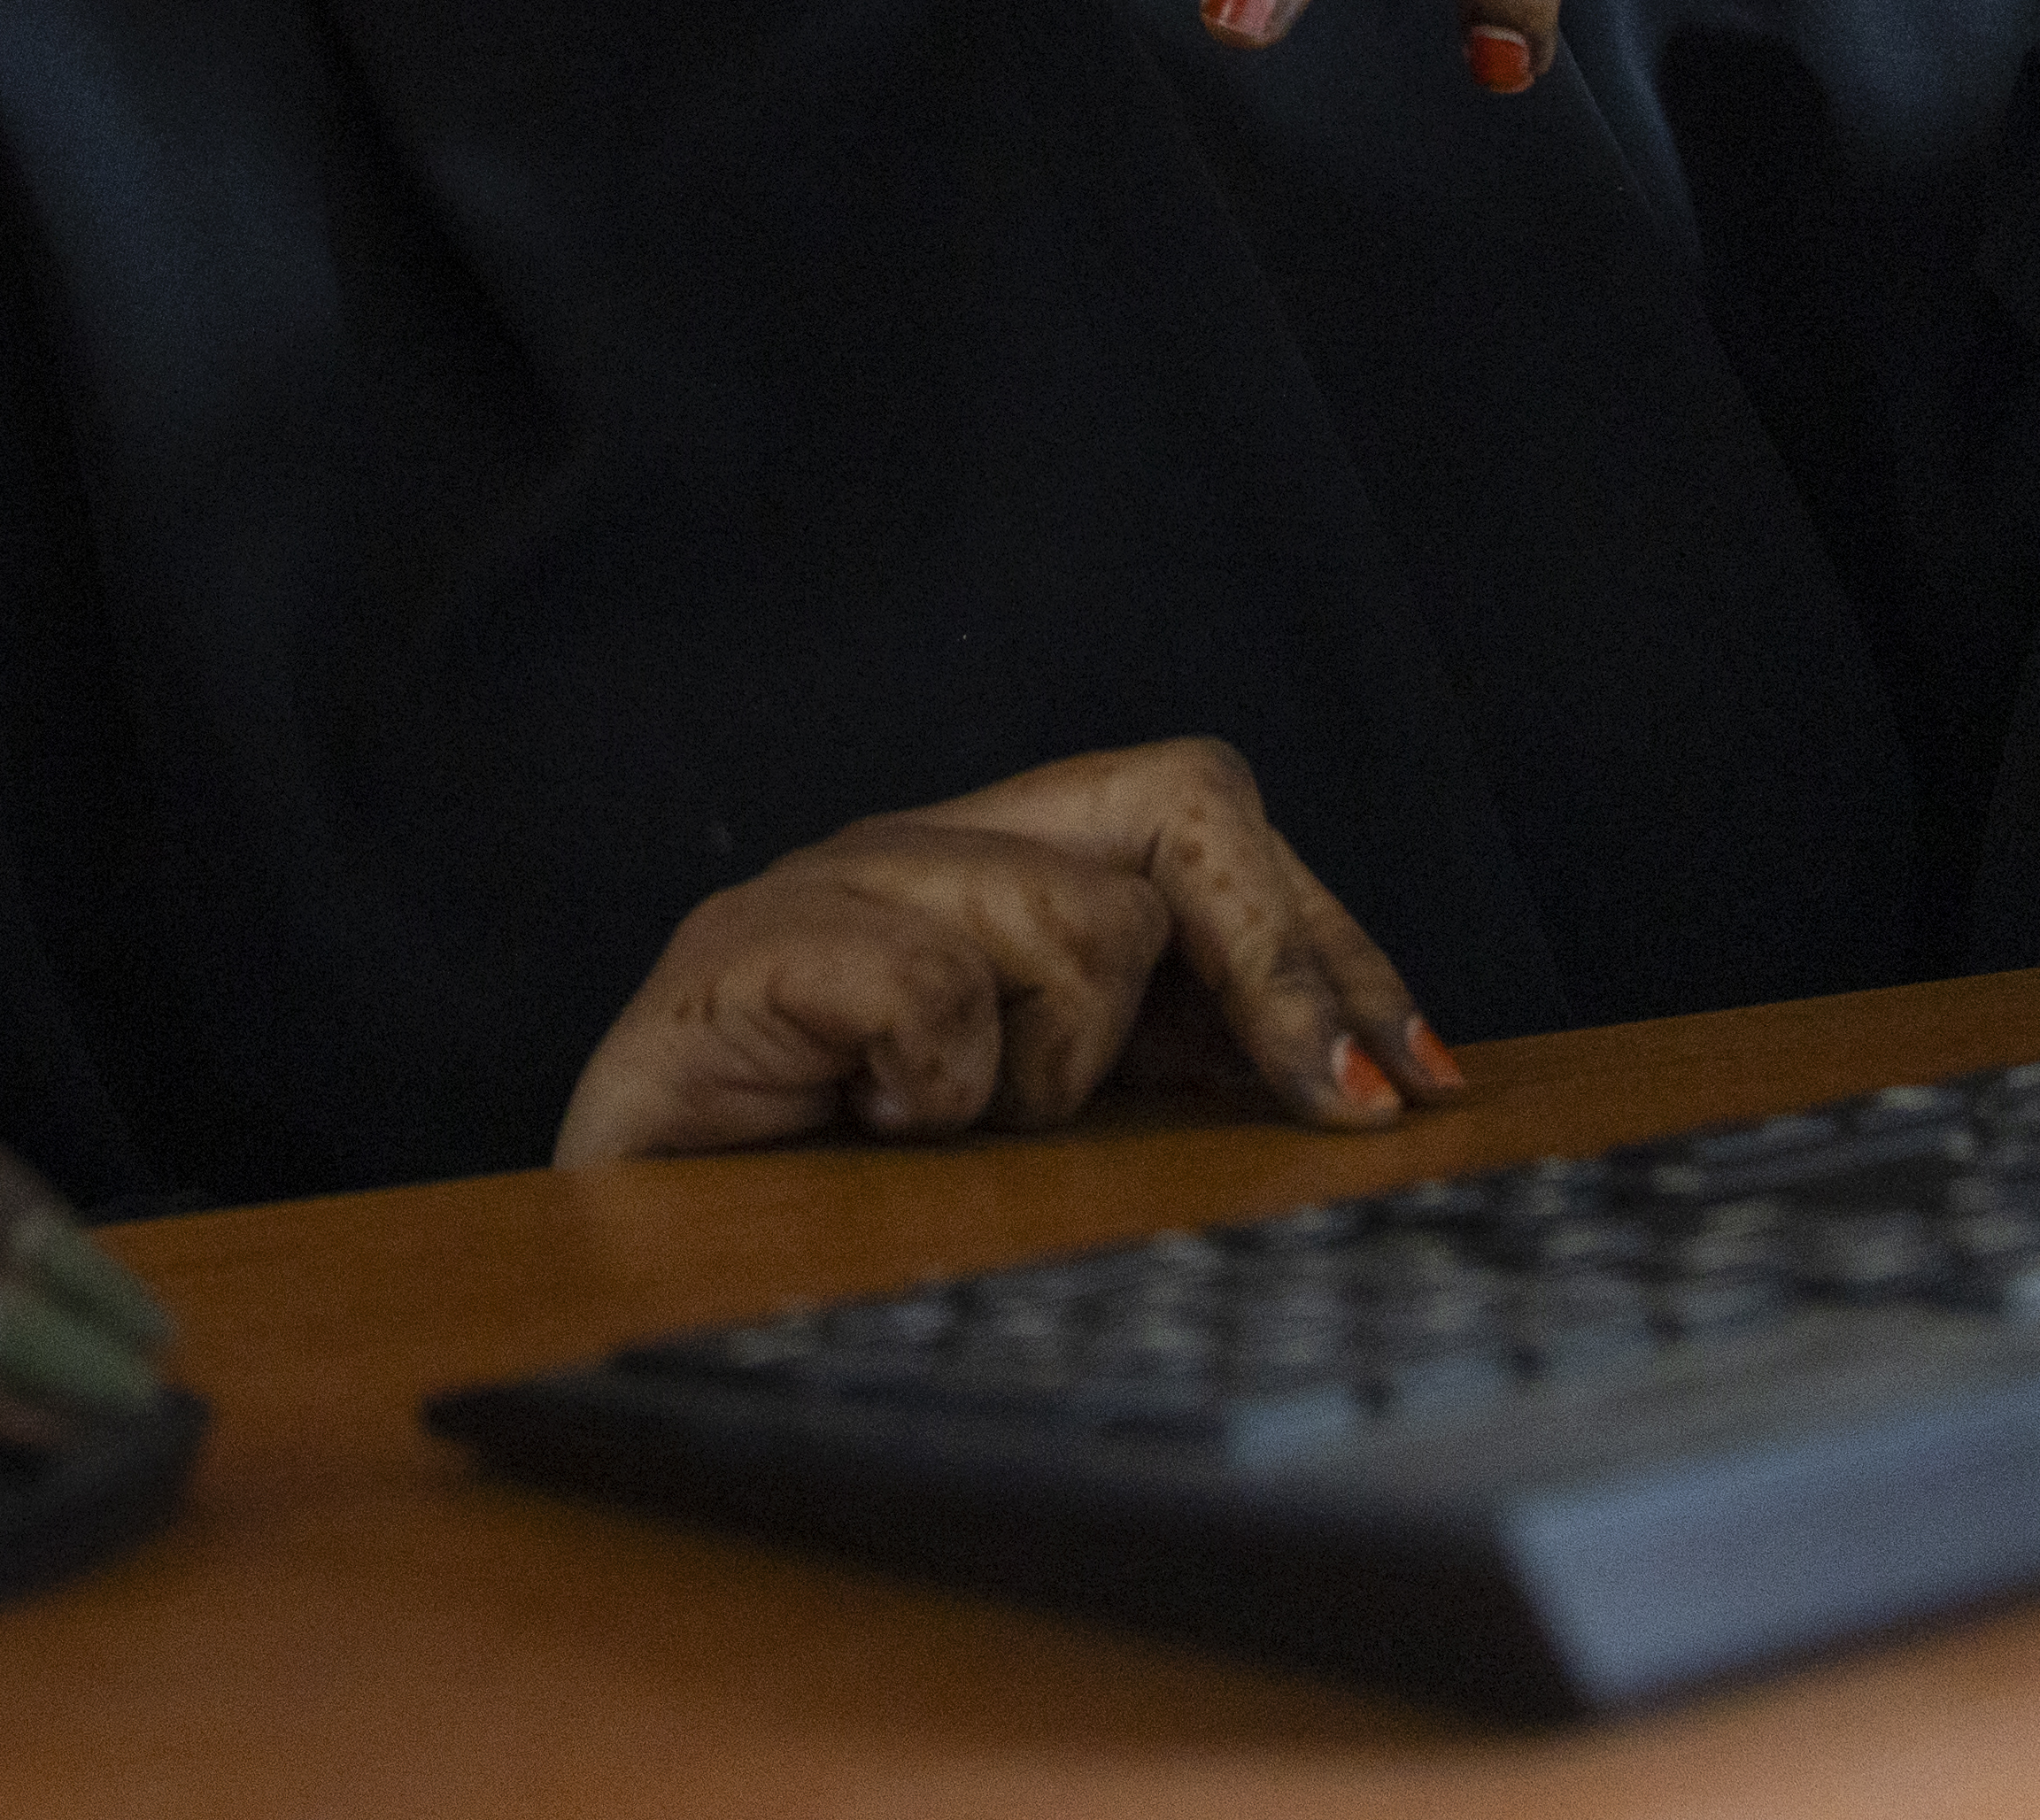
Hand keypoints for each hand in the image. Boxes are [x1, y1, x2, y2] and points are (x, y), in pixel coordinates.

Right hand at [553, 738, 1465, 1164]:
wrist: (617, 1246)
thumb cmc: (835, 1193)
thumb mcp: (1041, 1125)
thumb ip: (1166, 1068)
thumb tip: (1368, 1083)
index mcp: (1007, 869)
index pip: (1214, 825)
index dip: (1332, 945)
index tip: (1422, 1082)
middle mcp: (930, 839)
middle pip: (1182, 794)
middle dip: (1285, 958)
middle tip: (1337, 1109)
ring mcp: (835, 878)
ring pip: (1076, 918)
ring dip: (1056, 1070)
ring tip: (957, 1131)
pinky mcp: (748, 947)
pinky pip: (929, 987)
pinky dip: (934, 1084)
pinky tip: (874, 1126)